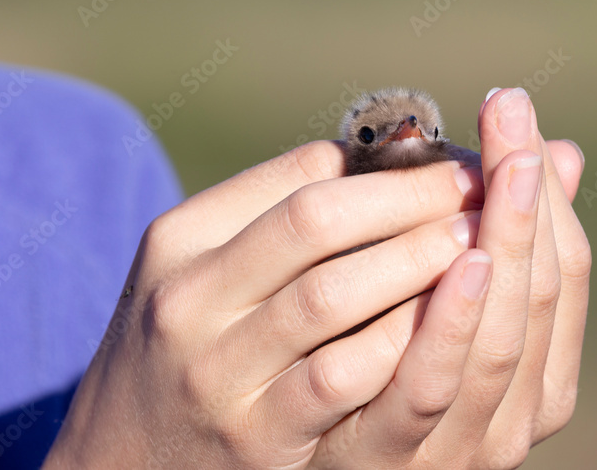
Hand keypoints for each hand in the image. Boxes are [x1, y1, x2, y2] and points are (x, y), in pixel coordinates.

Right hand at [43, 139, 488, 468]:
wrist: (113, 461)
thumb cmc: (183, 345)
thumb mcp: (200, 269)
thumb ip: (275, 213)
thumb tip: (383, 158)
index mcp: (181, 239)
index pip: (299, 178)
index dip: (388, 165)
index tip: (449, 158)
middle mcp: (190, 299)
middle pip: (317, 221)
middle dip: (411, 198)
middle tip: (483, 185)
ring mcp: (218, 372)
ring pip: (332, 295)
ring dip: (416, 263)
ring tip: (480, 242)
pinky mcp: (254, 437)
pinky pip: (339, 378)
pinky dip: (398, 343)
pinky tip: (447, 322)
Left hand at [308, 87, 590, 468]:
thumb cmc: (379, 376)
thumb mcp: (445, 306)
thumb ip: (496, 240)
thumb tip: (564, 150)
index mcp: (540, 379)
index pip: (566, 273)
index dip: (547, 191)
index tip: (517, 110)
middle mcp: (515, 418)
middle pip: (539, 298)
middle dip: (528, 202)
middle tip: (513, 117)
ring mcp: (459, 447)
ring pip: (499, 343)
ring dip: (506, 250)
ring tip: (504, 175)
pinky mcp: (387, 460)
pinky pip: (426, 390)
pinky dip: (450, 326)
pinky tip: (462, 261)